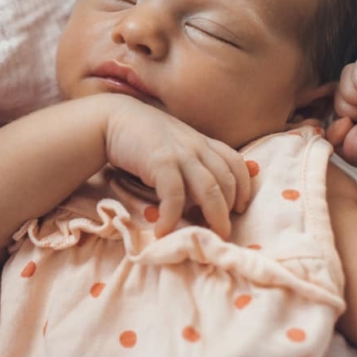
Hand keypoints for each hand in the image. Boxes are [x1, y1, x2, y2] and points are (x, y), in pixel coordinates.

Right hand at [103, 96, 250, 238]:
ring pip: (209, 189)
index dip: (244, 187)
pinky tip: (164, 230)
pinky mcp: (161, 161)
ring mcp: (180, 153)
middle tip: (224, 232)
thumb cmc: (141, 136)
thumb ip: (188, 162)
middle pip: (227, 180)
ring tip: (207, 237)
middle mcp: (197, 146)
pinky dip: (172, 216)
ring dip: (213, 217)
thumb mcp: (173, 144)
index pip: (235, 163)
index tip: (240, 208)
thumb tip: (197, 196)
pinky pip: (175, 195)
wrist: (112, 119)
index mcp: (202, 142)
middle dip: (229, 210)